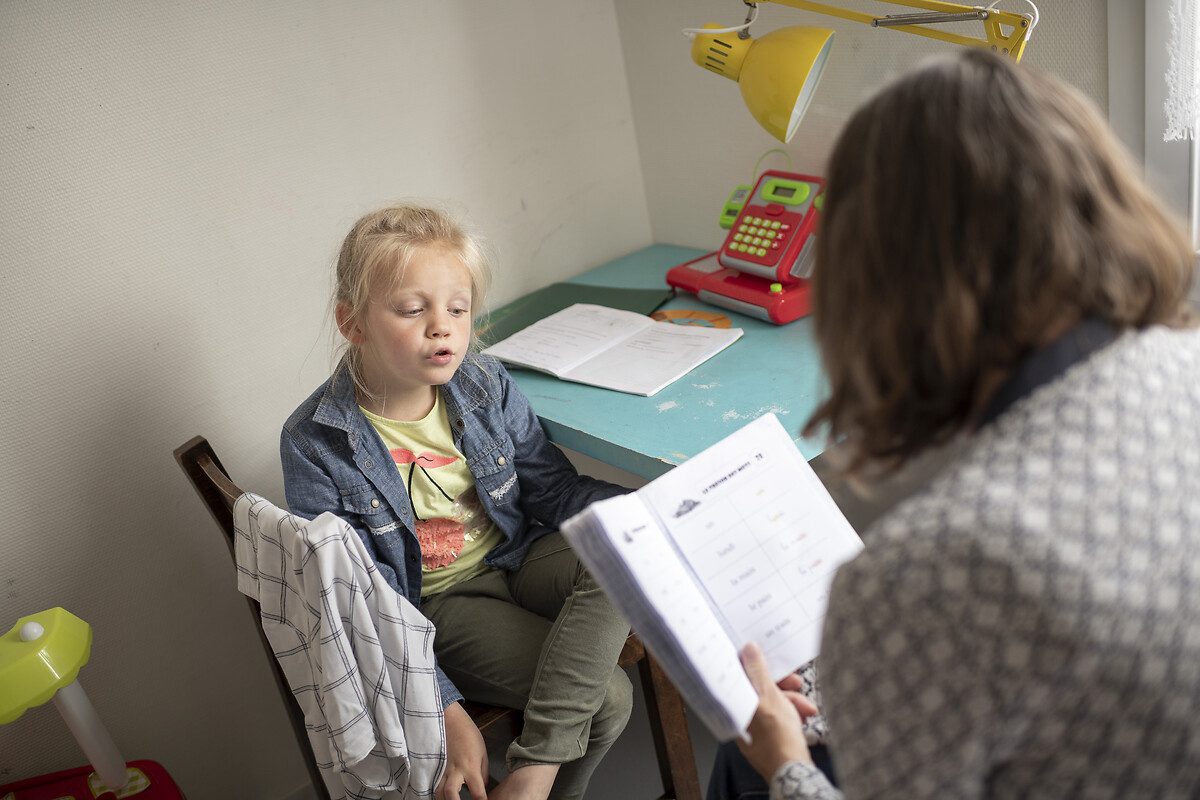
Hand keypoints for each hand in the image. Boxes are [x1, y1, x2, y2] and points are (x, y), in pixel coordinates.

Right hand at [437, 701, 488, 799]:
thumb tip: (482, 788)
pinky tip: (439, 795)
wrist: (451, 720)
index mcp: (470, 767)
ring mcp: (443, 769)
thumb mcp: (483, 753)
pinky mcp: (435, 767)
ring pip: (438, 791)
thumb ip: (483, 773)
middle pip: (451, 793)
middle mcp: (455, 771)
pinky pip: (433, 784)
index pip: (478, 792)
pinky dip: (435, 792)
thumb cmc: (468, 734)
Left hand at [737, 642, 817, 781]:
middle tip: (794, 682)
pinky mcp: (769, 737)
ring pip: (771, 702)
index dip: (752, 664)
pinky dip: (792, 713)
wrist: (795, 773)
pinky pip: (779, 716)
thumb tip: (749, 650)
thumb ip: (758, 672)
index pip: (737, 677)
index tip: (765, 656)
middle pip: (757, 690)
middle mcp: (739, 718)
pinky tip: (804, 714)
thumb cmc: (778, 740)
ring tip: (806, 707)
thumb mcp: (769, 698)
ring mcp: (753, 729)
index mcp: (732, 706)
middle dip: (780, 685)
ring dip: (791, 700)